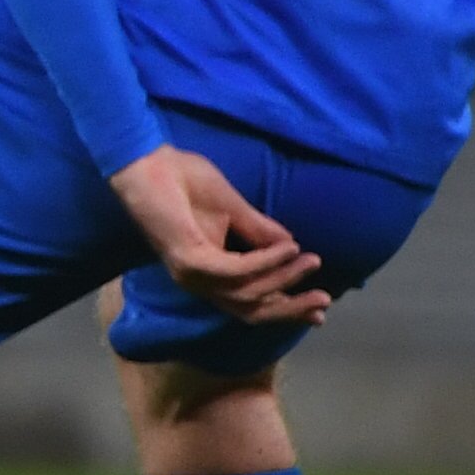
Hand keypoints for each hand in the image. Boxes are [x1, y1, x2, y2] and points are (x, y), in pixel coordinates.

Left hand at [109, 144, 327, 327]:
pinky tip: (287, 248)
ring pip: (246, 294)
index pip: (249, 302)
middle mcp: (198, 280)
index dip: (285, 308)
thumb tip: (294, 245)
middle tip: (324, 301)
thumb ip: (260, 231)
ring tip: (310, 260)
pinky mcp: (188, 261)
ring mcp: (191, 274)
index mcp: (207, 272)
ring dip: (283, 279)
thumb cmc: (184, 180)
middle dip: (290, 308)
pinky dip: (265, 262)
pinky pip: (236, 271)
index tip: (320, 311)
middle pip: (250, 310)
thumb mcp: (233, 209)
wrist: (149, 163)